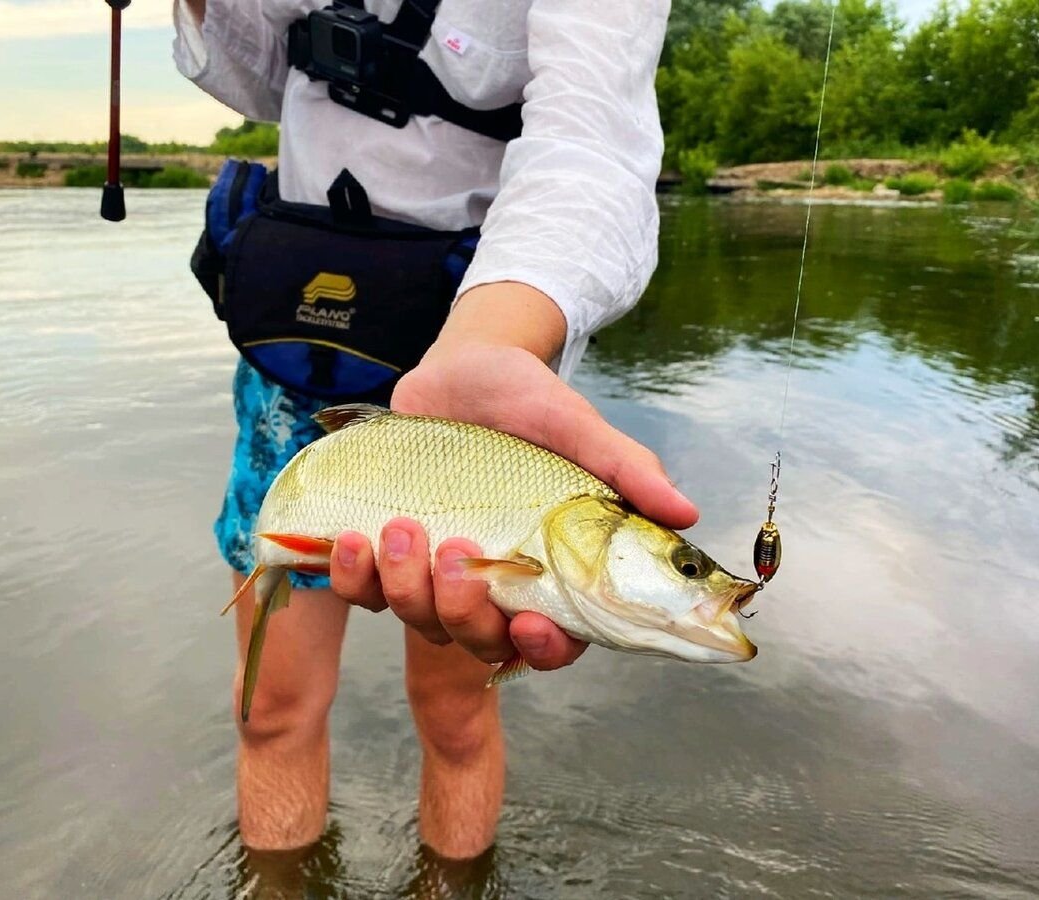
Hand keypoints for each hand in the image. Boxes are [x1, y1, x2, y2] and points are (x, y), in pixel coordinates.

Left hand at [327, 283, 697, 671]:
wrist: (462, 368)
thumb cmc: (529, 400)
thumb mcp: (576, 427)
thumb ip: (625, 469)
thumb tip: (686, 513)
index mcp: (548, 569)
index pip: (555, 639)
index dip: (542, 647)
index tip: (529, 624)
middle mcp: (495, 583)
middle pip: (479, 639)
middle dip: (461, 611)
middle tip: (452, 554)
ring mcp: (437, 574)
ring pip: (420, 620)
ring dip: (406, 588)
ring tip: (402, 527)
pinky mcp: (388, 554)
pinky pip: (366, 590)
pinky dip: (355, 575)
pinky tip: (352, 539)